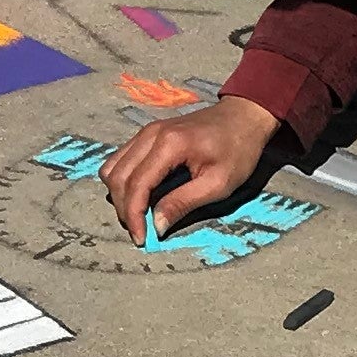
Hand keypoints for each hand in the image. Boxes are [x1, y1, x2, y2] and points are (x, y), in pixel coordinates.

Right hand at [100, 97, 279, 242]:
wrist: (243, 116)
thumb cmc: (238, 149)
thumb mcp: (218, 183)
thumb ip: (183, 203)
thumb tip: (156, 225)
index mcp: (169, 145)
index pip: (137, 185)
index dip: (134, 216)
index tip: (141, 240)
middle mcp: (150, 135)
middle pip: (118, 177)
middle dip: (124, 209)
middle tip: (140, 232)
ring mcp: (146, 132)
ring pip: (112, 168)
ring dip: (119, 195)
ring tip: (137, 216)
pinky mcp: (147, 134)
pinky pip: (120, 159)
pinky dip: (122, 181)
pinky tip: (137, 196)